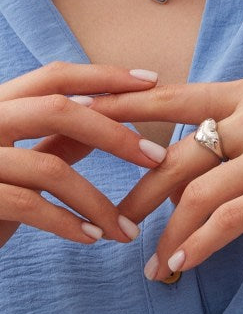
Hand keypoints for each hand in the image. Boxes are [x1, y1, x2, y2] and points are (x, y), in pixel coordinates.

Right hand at [0, 62, 165, 246]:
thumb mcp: (15, 159)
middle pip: (59, 109)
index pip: (54, 76)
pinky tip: (92, 238)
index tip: (152, 80)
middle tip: (156, 158)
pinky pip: (29, 205)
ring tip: (127, 230)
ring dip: (98, 202)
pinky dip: (68, 223)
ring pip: (50, 166)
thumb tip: (104, 112)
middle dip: (115, 134)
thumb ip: (53, 136)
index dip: (105, 75)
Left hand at [88, 74, 242, 280]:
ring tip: (151, 264)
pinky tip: (185, 266)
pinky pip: (229, 220)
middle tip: (116, 222)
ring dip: (164, 232)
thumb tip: (222, 151)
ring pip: (195, 192)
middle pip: (174, 152)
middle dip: (136, 191)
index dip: (122, 110)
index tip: (84, 125)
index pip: (174, 97)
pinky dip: (199, 245)